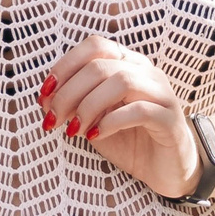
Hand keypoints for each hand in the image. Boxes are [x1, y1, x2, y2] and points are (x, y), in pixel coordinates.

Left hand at [39, 35, 202, 196]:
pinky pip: (139, 110)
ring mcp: (162, 94)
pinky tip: (95, 136)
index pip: (95, 46)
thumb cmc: (128, 139)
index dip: (65, 65)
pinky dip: (110, 121)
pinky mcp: (170, 120)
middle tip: (53, 119)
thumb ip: (73, 104)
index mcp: (128, 64)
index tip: (44, 93)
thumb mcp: (93, 119)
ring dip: (88, 105)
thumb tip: (44, 98)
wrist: (163, 170)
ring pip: (121, 81)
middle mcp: (147, 72)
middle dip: (69, 93)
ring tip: (74, 130)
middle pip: (102, 66)